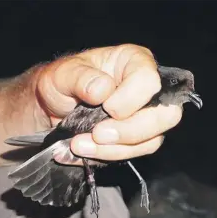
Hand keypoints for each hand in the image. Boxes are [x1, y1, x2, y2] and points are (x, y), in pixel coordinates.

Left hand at [34, 44, 182, 161]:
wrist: (50, 106)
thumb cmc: (61, 82)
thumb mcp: (62, 74)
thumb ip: (80, 78)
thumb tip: (103, 90)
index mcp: (134, 62)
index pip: (149, 80)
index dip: (130, 98)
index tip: (105, 106)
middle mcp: (147, 89)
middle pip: (165, 115)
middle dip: (130, 130)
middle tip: (98, 134)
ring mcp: (145, 117)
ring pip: (151, 140)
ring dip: (114, 148)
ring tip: (79, 145)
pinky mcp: (135, 139)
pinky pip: (134, 154)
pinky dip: (108, 155)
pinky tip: (84, 151)